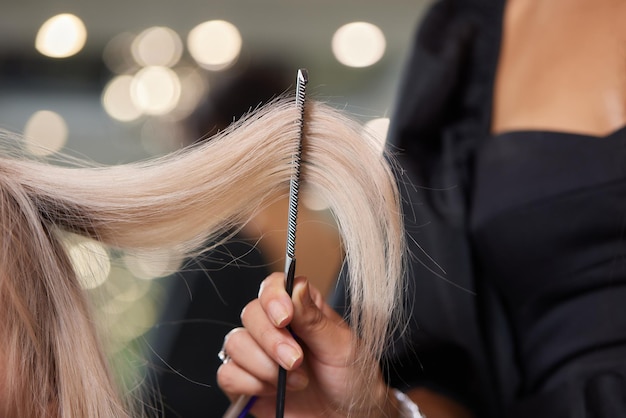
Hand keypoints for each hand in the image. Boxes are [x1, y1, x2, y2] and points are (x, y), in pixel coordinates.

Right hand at [217, 272, 395, 416]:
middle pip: (251, 313)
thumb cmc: (351, 379)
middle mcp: (275, 326)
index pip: (274, 286)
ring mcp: (258, 353)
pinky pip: (227, 373)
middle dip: (272, 340)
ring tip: (296, 381)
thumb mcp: (342, 347)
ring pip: (235, 343)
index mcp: (300, 309)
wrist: (346, 416)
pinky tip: (274, 391)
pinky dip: (250, 383)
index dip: (273, 297)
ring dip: (264, 366)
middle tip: (296, 361)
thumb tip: (296, 287)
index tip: (284, 317)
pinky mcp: (246, 380)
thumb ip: (314, 319)